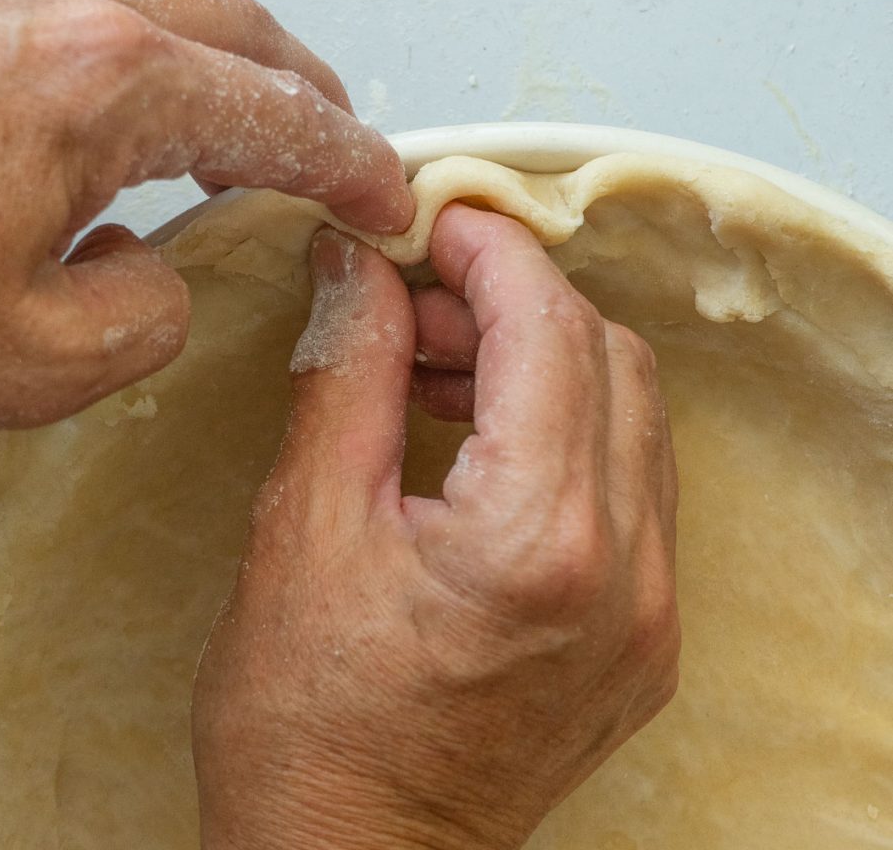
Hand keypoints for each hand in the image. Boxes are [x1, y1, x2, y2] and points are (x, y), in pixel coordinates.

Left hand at [0, 0, 410, 429]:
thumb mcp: (33, 361)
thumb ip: (148, 313)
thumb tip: (154, 264)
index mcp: (103, 81)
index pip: (281, 117)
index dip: (352, 164)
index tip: (387, 195)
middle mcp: (56, 0)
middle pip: (239, 31)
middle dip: (307, 94)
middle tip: (341, 150)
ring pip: (163, 9)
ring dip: (225, 72)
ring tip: (252, 132)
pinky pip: (84, 15)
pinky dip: (143, 65)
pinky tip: (136, 118)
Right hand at [193, 204, 679, 849]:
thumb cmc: (306, 728)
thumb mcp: (302, 527)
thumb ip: (349, 372)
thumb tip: (361, 271)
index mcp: (538, 541)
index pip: (549, 331)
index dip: (493, 255)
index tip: (437, 224)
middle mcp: (627, 574)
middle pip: (609, 358)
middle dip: (514, 304)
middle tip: (416, 305)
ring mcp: (650, 611)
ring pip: (631, 413)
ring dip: (541, 362)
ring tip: (436, 371)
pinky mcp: (643, 633)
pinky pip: (631, 481)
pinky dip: (564, 428)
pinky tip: (481, 436)